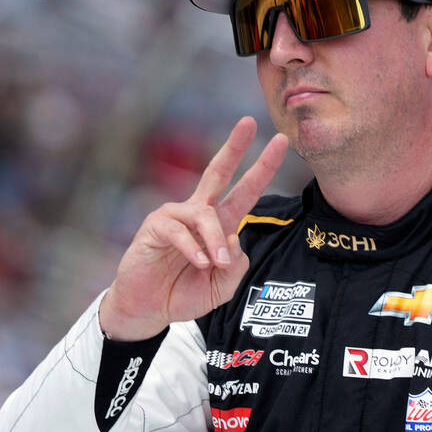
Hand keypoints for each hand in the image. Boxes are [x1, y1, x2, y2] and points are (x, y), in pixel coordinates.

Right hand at [100, 117, 288, 339]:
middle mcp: (199, 213)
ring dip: (216, 241)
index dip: (262, 167)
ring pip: (206, 216)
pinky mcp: (155, 227)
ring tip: (216, 265)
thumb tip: (234, 237)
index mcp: (220, 223)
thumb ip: (237, 265)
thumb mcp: (224, 286)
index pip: (245, 190)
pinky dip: (194, 249)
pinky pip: (180, 231)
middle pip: (218, 172)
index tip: (281, 141)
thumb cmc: (185, 293)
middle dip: (235, 147)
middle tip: (250, 122)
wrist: (149, 309)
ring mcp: (176, 217)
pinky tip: (200, 264)